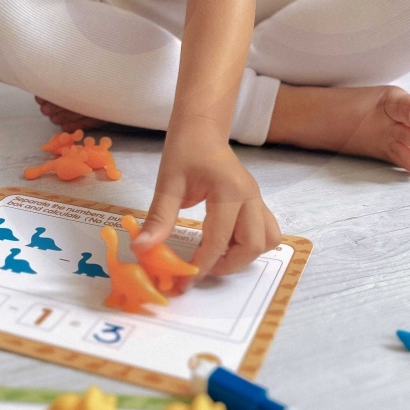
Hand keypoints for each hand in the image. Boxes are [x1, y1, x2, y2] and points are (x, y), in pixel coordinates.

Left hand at [132, 118, 281, 282]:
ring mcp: (257, 198)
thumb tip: (143, 248)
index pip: (219, 240)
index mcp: (230, 191)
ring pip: (266, 240)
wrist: (202, 127)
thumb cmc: (185, 149)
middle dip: (228, 264)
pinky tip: (225, 242)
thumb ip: (159, 218)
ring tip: (217, 255)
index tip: (184, 282)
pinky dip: (249, 244)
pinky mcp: (256, 201)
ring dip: (244, 255)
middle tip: (201, 267)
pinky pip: (264, 231)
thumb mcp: (168, 182)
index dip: (202, 266)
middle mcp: (250, 196)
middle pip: (253, 246)